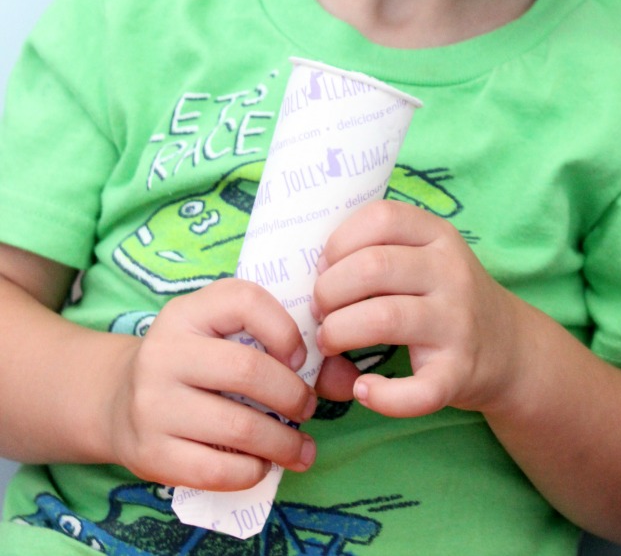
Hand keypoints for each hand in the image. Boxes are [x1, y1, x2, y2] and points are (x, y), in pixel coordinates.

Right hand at [108, 278, 317, 490]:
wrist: (119, 399)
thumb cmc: (192, 361)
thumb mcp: (221, 332)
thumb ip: (282, 341)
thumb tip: (348, 380)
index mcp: (186, 312)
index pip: (245, 301)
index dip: (285, 330)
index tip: (300, 358)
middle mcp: (164, 353)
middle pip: (248, 371)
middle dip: (293, 395)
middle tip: (307, 408)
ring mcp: (152, 406)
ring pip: (239, 428)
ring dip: (283, 443)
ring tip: (300, 447)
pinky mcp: (151, 454)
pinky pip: (216, 471)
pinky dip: (252, 472)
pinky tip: (262, 465)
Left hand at [312, 201, 521, 418]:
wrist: (508, 347)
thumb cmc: (441, 298)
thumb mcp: (422, 259)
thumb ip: (373, 256)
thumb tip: (306, 286)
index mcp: (436, 235)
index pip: (380, 218)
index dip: (339, 242)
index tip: (324, 268)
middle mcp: (451, 272)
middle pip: (372, 266)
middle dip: (328, 291)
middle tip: (320, 312)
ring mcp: (458, 322)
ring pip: (383, 318)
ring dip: (339, 333)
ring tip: (330, 343)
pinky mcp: (459, 373)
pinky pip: (417, 390)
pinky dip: (382, 397)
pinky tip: (364, 391)